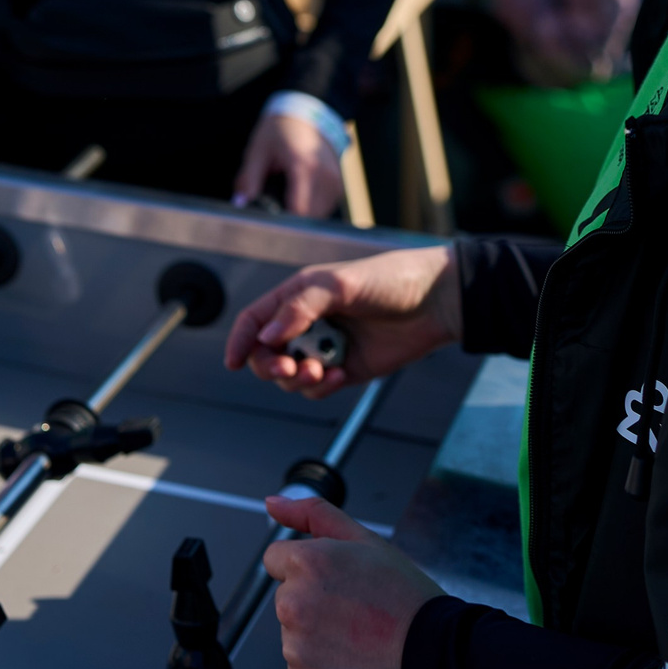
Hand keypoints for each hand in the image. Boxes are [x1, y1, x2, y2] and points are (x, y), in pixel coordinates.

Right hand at [223, 244, 458, 398]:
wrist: (434, 303)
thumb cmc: (388, 280)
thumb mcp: (337, 285)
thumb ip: (298, 308)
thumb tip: (267, 336)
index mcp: (297, 297)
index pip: (255, 320)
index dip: (240, 341)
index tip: (233, 362)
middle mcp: (307, 324)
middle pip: (267, 354)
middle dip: (272, 365)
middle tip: (289, 367)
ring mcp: (325, 349)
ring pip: (291, 376)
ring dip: (298, 378)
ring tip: (320, 371)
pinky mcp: (346, 370)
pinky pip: (319, 388)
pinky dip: (323, 387)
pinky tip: (341, 374)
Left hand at [233, 109, 343, 217]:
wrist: (305, 116)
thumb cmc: (279, 131)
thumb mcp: (258, 150)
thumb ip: (248, 178)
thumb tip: (241, 203)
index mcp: (304, 166)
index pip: (298, 210)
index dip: (281, 221)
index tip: (266, 221)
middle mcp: (325, 176)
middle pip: (308, 217)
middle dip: (288, 218)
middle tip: (271, 208)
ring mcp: (335, 182)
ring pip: (318, 216)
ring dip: (300, 215)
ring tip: (284, 198)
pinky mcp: (338, 186)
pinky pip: (324, 209)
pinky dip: (310, 209)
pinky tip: (296, 196)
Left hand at [264, 492, 440, 668]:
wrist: (440, 663)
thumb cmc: (409, 603)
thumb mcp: (367, 543)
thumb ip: (313, 515)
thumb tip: (273, 503)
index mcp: (306, 565)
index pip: (277, 561)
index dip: (310, 571)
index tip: (338, 586)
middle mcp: (293, 606)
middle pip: (287, 601)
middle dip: (313, 606)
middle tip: (357, 617)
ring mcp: (296, 651)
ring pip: (295, 640)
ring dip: (318, 643)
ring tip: (361, 645)